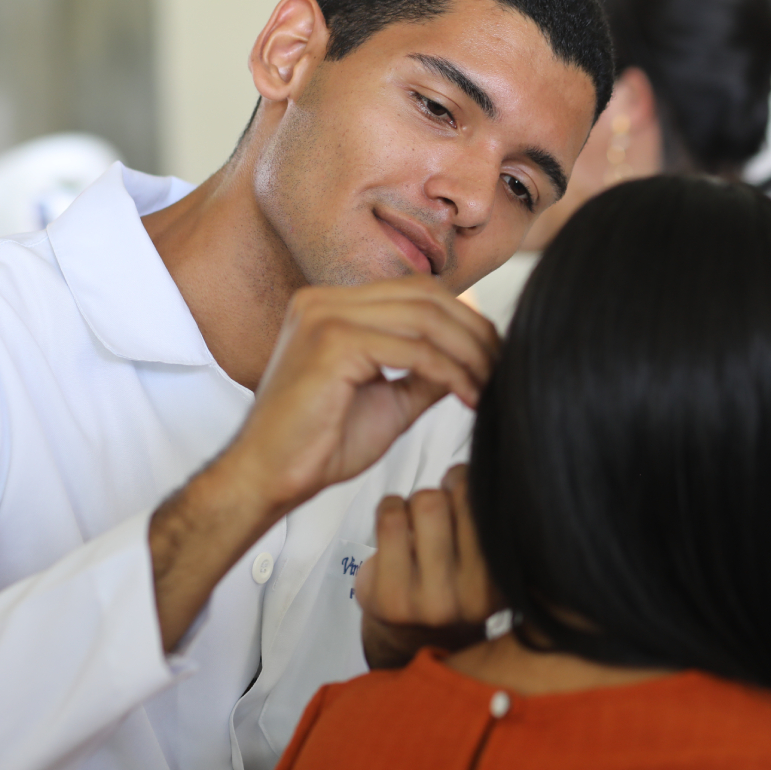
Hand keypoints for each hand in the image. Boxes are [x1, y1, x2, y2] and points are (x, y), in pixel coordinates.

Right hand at [225, 277, 498, 516]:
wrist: (269, 477)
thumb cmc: (318, 445)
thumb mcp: (389, 400)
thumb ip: (425, 372)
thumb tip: (475, 359)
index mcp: (331, 306)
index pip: (416, 293)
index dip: (464, 321)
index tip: (494, 359)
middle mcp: (324, 300)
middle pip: (426, 295)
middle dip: (474, 332)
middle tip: (501, 369)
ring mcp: (325, 315)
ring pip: (424, 317)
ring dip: (468, 353)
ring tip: (487, 386)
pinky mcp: (332, 341)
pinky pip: (412, 349)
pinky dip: (449, 371)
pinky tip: (467, 396)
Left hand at [355, 465, 499, 668]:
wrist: (418, 638)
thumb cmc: (456, 580)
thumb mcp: (491, 551)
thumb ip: (496, 509)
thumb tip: (492, 448)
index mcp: (509, 578)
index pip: (495, 499)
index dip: (475, 483)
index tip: (467, 495)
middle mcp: (477, 597)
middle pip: (460, 492)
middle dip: (445, 492)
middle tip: (440, 513)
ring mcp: (433, 601)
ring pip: (424, 501)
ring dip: (414, 503)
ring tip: (417, 526)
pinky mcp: (391, 599)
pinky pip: (390, 516)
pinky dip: (389, 509)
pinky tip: (395, 531)